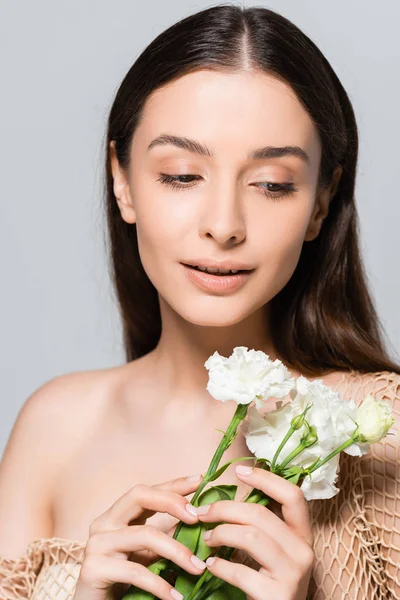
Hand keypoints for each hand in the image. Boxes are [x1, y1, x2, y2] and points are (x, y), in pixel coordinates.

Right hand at [73, 474, 206, 599]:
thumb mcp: (147, 555)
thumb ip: (166, 536)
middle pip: (139, 496)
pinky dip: (160, 584)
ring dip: (177, 551)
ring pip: (144, 535)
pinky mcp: (94, 568)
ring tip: (199, 567)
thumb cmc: (121, 582)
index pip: (147, 491)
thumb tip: (197, 521)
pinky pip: (135, 571)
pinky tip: (176, 596)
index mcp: (116, 515)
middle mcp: (104, 523)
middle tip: (197, 517)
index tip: (200, 480)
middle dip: (172, 501)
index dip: (173, 485)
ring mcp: (96, 544)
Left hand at [192, 466, 314, 599]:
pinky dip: (219, 565)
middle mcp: (304, 552)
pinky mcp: (277, 597)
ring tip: (206, 538)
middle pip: (261, 514)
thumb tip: (231, 494)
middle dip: (224, 508)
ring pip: (250, 536)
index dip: (266, 479)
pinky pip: (241, 571)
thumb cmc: (271, 585)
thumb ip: (262, 526)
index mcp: (303, 536)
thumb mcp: (275, 552)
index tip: (239, 471)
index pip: (292, 495)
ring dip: (220, 533)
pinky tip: (210, 565)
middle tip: (202, 512)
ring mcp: (293, 575)